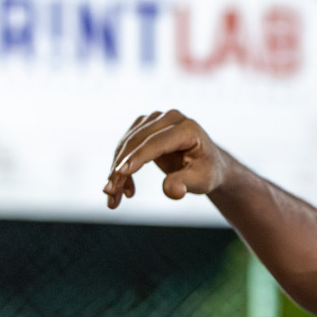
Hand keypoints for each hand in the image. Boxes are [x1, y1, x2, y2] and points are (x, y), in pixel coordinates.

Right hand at [103, 110, 231, 208]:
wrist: (207, 164)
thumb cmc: (207, 172)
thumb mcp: (203, 181)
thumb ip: (186, 184)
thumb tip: (171, 190)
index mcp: (188, 128)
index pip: (157, 142)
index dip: (138, 157)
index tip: (121, 173)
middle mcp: (169, 118)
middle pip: (138, 142)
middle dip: (121, 168)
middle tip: (109, 192)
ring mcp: (155, 120)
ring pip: (127, 144)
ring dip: (116, 170)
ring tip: (113, 198)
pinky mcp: (144, 127)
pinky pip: (126, 146)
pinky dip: (121, 167)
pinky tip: (125, 190)